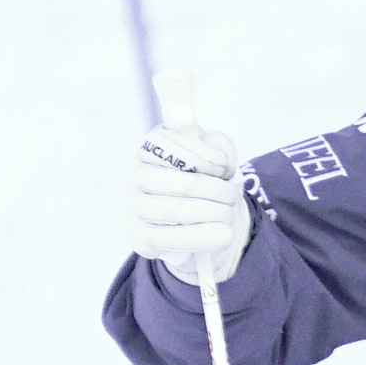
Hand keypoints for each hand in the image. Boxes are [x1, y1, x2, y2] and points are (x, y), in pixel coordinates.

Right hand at [132, 121, 254, 283]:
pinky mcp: (141, 238)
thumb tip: (185, 124)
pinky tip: (226, 234)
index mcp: (147, 148)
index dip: (206, 157)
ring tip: (229, 212)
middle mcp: (133, 176)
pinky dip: (206, 237)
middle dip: (216, 190)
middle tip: (232, 195)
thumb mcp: (212, 151)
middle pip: (182, 184)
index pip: (174, 148)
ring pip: (177, 211)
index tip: (224, 167)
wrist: (188, 215)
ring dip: (214, 213)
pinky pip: (174, 239)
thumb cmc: (200, 174)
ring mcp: (133, 208)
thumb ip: (213, 141)